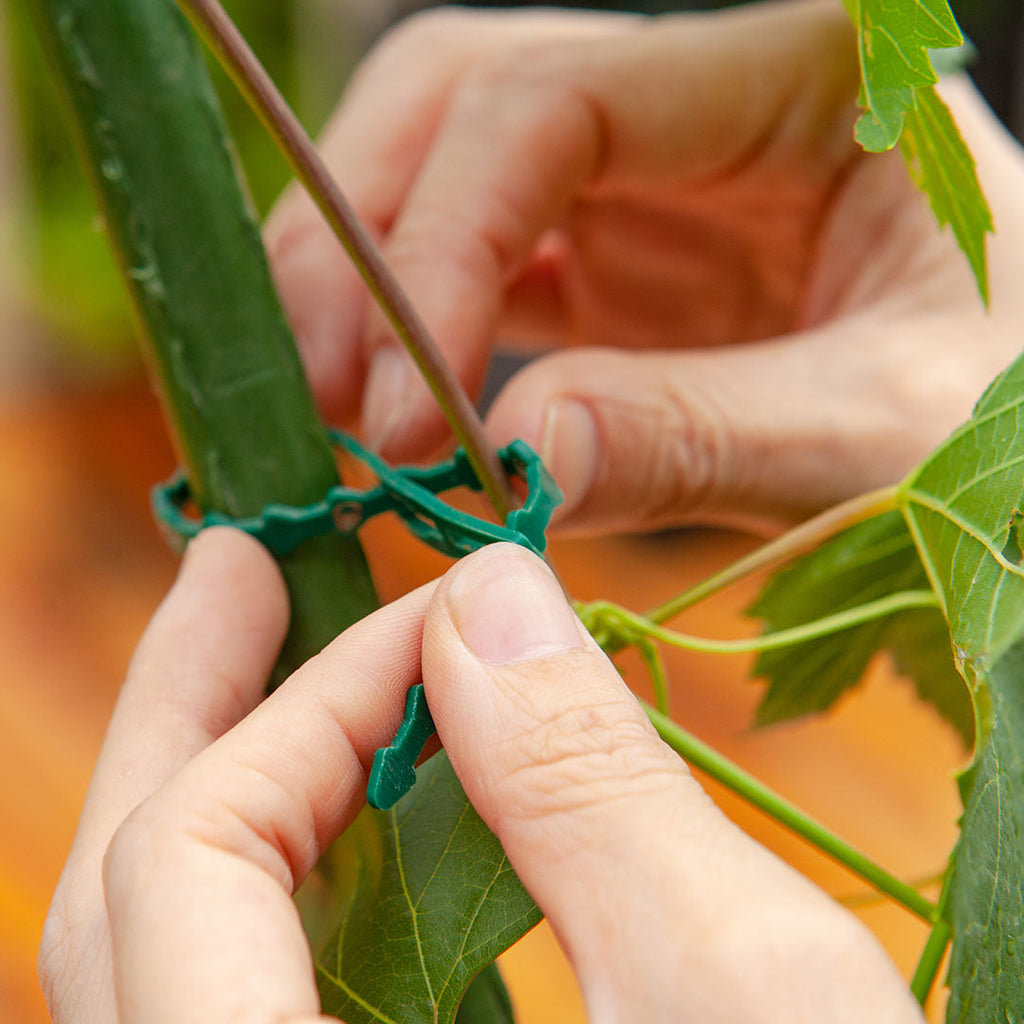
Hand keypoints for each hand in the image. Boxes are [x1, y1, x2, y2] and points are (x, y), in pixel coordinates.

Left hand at [40, 531, 923, 1021]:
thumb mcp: (744, 999)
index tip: (441, 609)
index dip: (313, 699)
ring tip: (281, 644)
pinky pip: (251, 993)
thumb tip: (488, 595)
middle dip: (192, 707)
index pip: (193, 868)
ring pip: (172, 952)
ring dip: (232, 773)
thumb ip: (590, 786)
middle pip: (127, 906)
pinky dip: (291, 867)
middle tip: (242, 565)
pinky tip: (358, 791)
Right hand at [266, 0, 1023, 534]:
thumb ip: (707, 434)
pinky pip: (482, 272)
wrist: (1020, 440)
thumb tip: (511, 456)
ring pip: (445, 179)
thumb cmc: (1005, 407)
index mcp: (792, 78)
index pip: (550, 106)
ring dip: (364, 288)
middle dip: (362, 244)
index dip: (441, 243)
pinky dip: (416, 340)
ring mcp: (644, 185)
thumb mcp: (885, 426)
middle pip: (460, 104)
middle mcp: (695, 106)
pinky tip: (393, 411)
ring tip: (332, 409)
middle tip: (326, 395)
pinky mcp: (613, 267)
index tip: (403, 411)